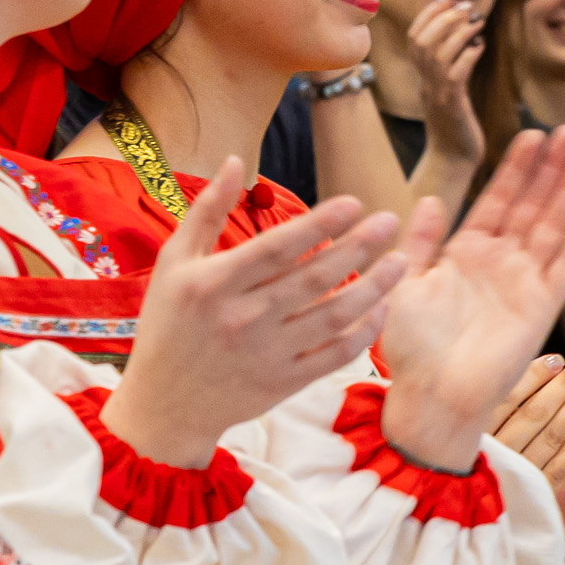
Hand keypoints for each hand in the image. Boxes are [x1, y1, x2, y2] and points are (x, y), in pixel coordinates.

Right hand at [104, 164, 407, 466]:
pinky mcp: (284, 383)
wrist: (164, 403)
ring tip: (400, 261)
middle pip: (313, 277)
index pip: (277, 247)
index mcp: (213, 284)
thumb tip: (236, 161)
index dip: (320, 223)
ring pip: (333, 316)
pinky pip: (335, 355)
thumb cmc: (168, 323)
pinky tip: (381, 307)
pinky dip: (363, 332)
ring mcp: (266, 353)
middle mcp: (242, 318)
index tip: (354, 203)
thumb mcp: (173, 263)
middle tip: (389, 222)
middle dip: (358, 246)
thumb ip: (206, 211)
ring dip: (373, 287)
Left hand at [377, 129, 564, 472]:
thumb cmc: (410, 347)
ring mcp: (523, 283)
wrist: (430, 394)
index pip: (497, 200)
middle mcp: (500, 264)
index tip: (532, 136)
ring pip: (552, 226)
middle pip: (531, 205)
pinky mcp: (541, 307)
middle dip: (549, 169)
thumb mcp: (403, 283)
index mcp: (466, 254)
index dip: (516, 169)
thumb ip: (420, 241)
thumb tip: (432, 199)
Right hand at [413, 0, 486, 165]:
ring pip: (437, 54)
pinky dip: (468, 56)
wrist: (453, 160)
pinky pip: (455, 75)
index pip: (414, 36)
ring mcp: (436, 94)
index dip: (429, 13)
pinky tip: (480, 47)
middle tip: (466, 4)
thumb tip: (466, 40)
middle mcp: (424, 82)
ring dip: (457, 32)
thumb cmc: (455, 124)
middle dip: (442, 17)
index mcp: (422, 76)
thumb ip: (450, 66)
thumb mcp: (449, 90)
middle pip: (421, 40)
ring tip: (477, 20)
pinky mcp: (452, 106)